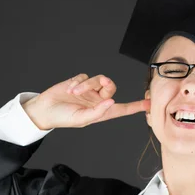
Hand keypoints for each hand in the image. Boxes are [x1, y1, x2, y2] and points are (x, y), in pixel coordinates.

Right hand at [23, 74, 150, 129]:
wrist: (45, 109)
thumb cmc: (63, 118)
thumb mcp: (81, 119)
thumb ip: (97, 112)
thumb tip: (112, 102)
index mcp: (101, 112)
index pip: (122, 108)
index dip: (136, 106)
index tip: (149, 103)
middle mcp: (98, 100)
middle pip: (111, 86)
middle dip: (105, 83)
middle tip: (101, 82)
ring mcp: (89, 91)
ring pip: (97, 80)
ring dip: (86, 84)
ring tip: (74, 92)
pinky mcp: (79, 82)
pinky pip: (85, 76)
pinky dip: (78, 82)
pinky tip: (69, 89)